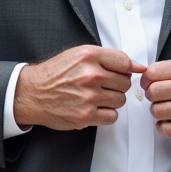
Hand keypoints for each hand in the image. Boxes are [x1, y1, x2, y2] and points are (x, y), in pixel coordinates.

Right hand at [14, 46, 146, 130]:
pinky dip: (106, 114)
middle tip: (102, 85)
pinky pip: (112, 116)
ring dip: (111, 100)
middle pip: (125, 83)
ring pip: (121, 100)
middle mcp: (90, 75)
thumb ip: (108, 58)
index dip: (125, 69)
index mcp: (89, 56)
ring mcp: (88, 96)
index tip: (121, 73)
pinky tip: (94, 108)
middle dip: (116, 85)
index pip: (125, 63)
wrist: (32, 92)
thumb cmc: (55, 74)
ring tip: (95, 96)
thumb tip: (138, 66)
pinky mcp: (85, 115)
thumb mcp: (78, 55)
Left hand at [141, 58, 170, 142]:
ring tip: (165, 110)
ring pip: (157, 111)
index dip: (145, 80)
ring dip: (157, 112)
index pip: (153, 72)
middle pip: (154, 92)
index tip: (147, 85)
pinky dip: (163, 127)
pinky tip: (169, 122)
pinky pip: (167, 129)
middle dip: (150, 97)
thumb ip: (170, 69)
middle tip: (157, 99)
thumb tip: (144, 76)